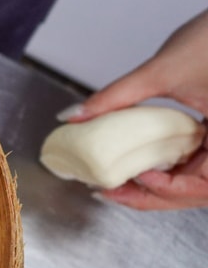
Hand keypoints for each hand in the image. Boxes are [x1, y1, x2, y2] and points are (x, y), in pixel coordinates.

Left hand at [62, 8, 207, 209]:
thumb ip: (116, 96)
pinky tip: (139, 167)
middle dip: (153, 197)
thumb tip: (72, 116)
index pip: (203, 182)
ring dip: (160, 189)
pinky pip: (196, 163)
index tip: (132, 178)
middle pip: (197, 191)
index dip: (167, 188)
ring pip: (197, 183)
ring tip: (119, 184)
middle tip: (110, 193)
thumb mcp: (160, 70)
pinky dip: (168, 170)